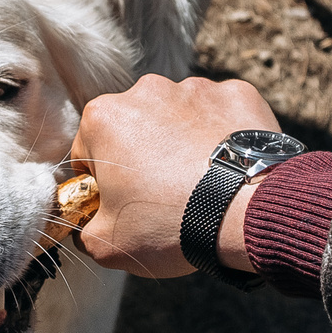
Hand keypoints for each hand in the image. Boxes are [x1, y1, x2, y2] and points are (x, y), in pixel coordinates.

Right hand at [71, 74, 278, 277]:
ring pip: (179, 117)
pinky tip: (229, 168)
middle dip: (143, 156)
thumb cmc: (169, 225)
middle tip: (163, 197)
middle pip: (134, 127)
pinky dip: (222, 135)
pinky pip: (221, 114)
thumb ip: (86, 229)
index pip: (89, 152)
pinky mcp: (237, 94)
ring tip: (201, 184)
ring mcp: (195, 88)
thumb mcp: (106, 244)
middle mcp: (146, 91)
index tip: (123, 204)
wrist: (245, 215)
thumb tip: (90, 226)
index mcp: (103, 118)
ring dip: (182, 143)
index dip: (103, 183)